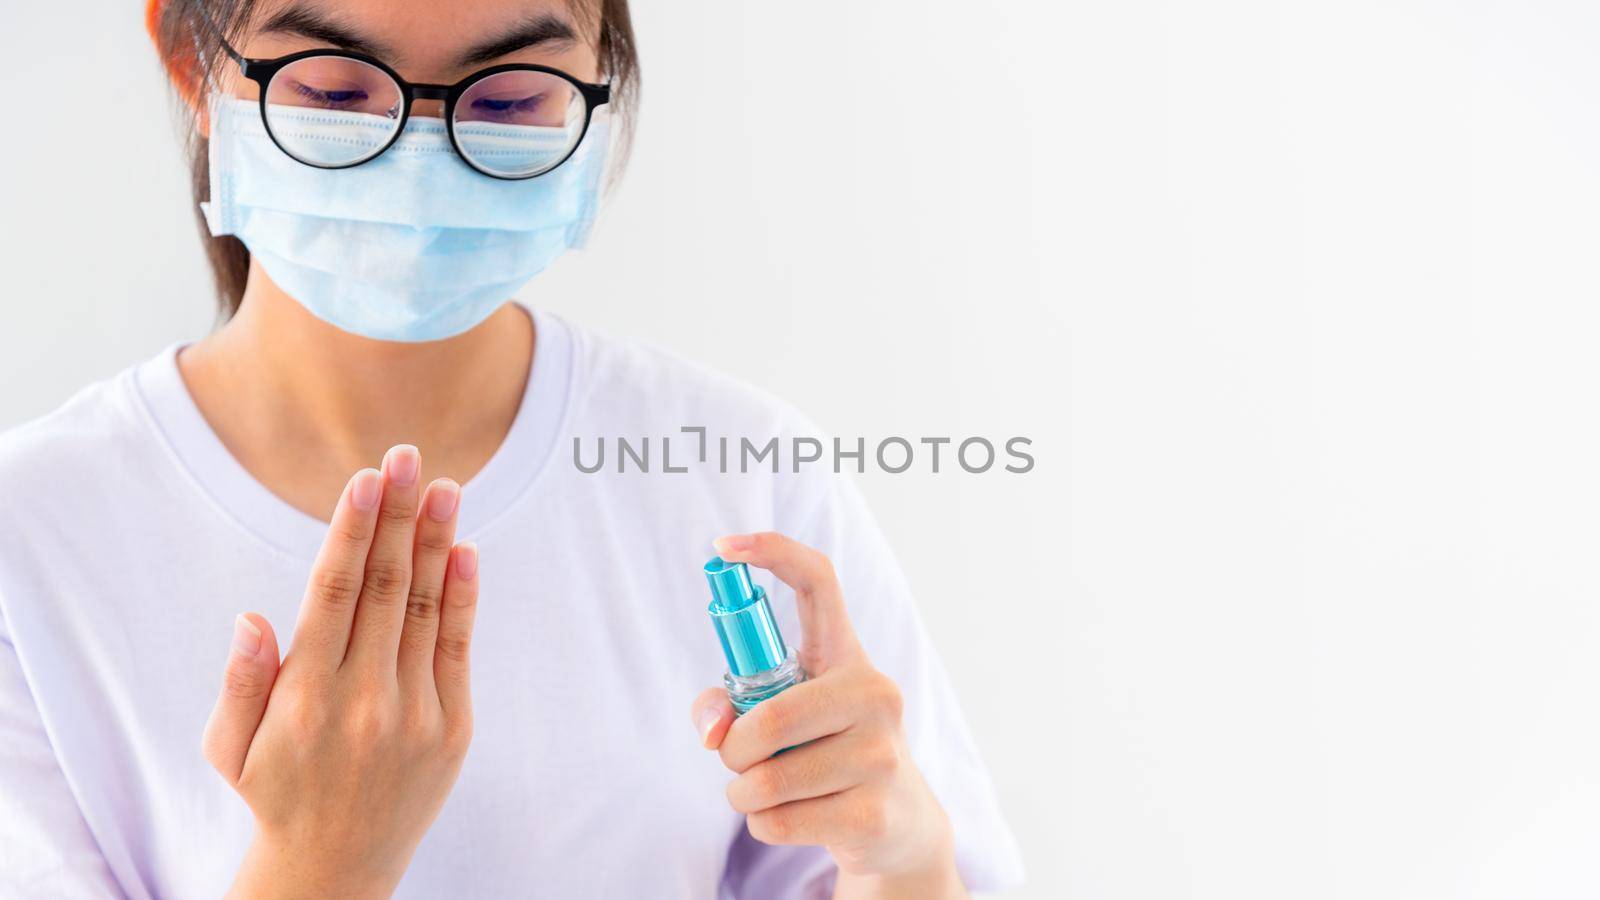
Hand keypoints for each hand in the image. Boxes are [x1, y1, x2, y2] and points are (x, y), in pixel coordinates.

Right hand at [202, 445, 479, 898]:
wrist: (334, 868)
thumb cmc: (274, 791)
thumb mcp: (230, 746)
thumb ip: (241, 680)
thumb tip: (252, 616)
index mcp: (303, 696)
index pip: (333, 592)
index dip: (352, 529)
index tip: (367, 478)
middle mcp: (362, 699)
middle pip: (384, 587)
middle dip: (398, 515)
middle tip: (410, 456)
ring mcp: (413, 714)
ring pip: (424, 608)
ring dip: (435, 541)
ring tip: (445, 486)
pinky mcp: (453, 729)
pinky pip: (457, 649)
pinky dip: (461, 597)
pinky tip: (463, 551)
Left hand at [690, 533, 965, 898]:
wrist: (898, 825)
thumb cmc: (823, 756)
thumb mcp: (781, 721)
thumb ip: (728, 706)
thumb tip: (713, 730)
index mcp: (847, 656)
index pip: (819, 582)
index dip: (771, 553)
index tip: (723, 547)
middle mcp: (874, 693)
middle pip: (770, 717)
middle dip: (733, 749)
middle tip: (736, 760)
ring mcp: (881, 754)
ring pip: (767, 778)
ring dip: (744, 794)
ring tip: (770, 793)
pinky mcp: (874, 812)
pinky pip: (779, 820)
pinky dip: (763, 824)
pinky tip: (794, 818)